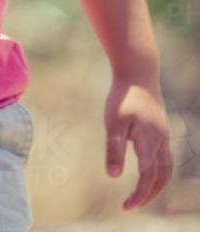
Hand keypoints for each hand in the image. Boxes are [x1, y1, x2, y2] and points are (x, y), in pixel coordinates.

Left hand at [104, 78, 172, 209]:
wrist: (138, 71)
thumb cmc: (123, 96)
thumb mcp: (113, 121)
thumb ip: (114, 148)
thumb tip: (114, 176)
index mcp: (149, 142)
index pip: (148, 178)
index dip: (139, 195)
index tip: (125, 207)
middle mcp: (161, 141)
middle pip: (161, 178)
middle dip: (148, 195)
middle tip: (131, 205)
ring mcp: (163, 135)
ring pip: (166, 168)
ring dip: (155, 185)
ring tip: (139, 193)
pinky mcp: (161, 129)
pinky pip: (165, 157)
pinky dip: (158, 171)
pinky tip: (144, 169)